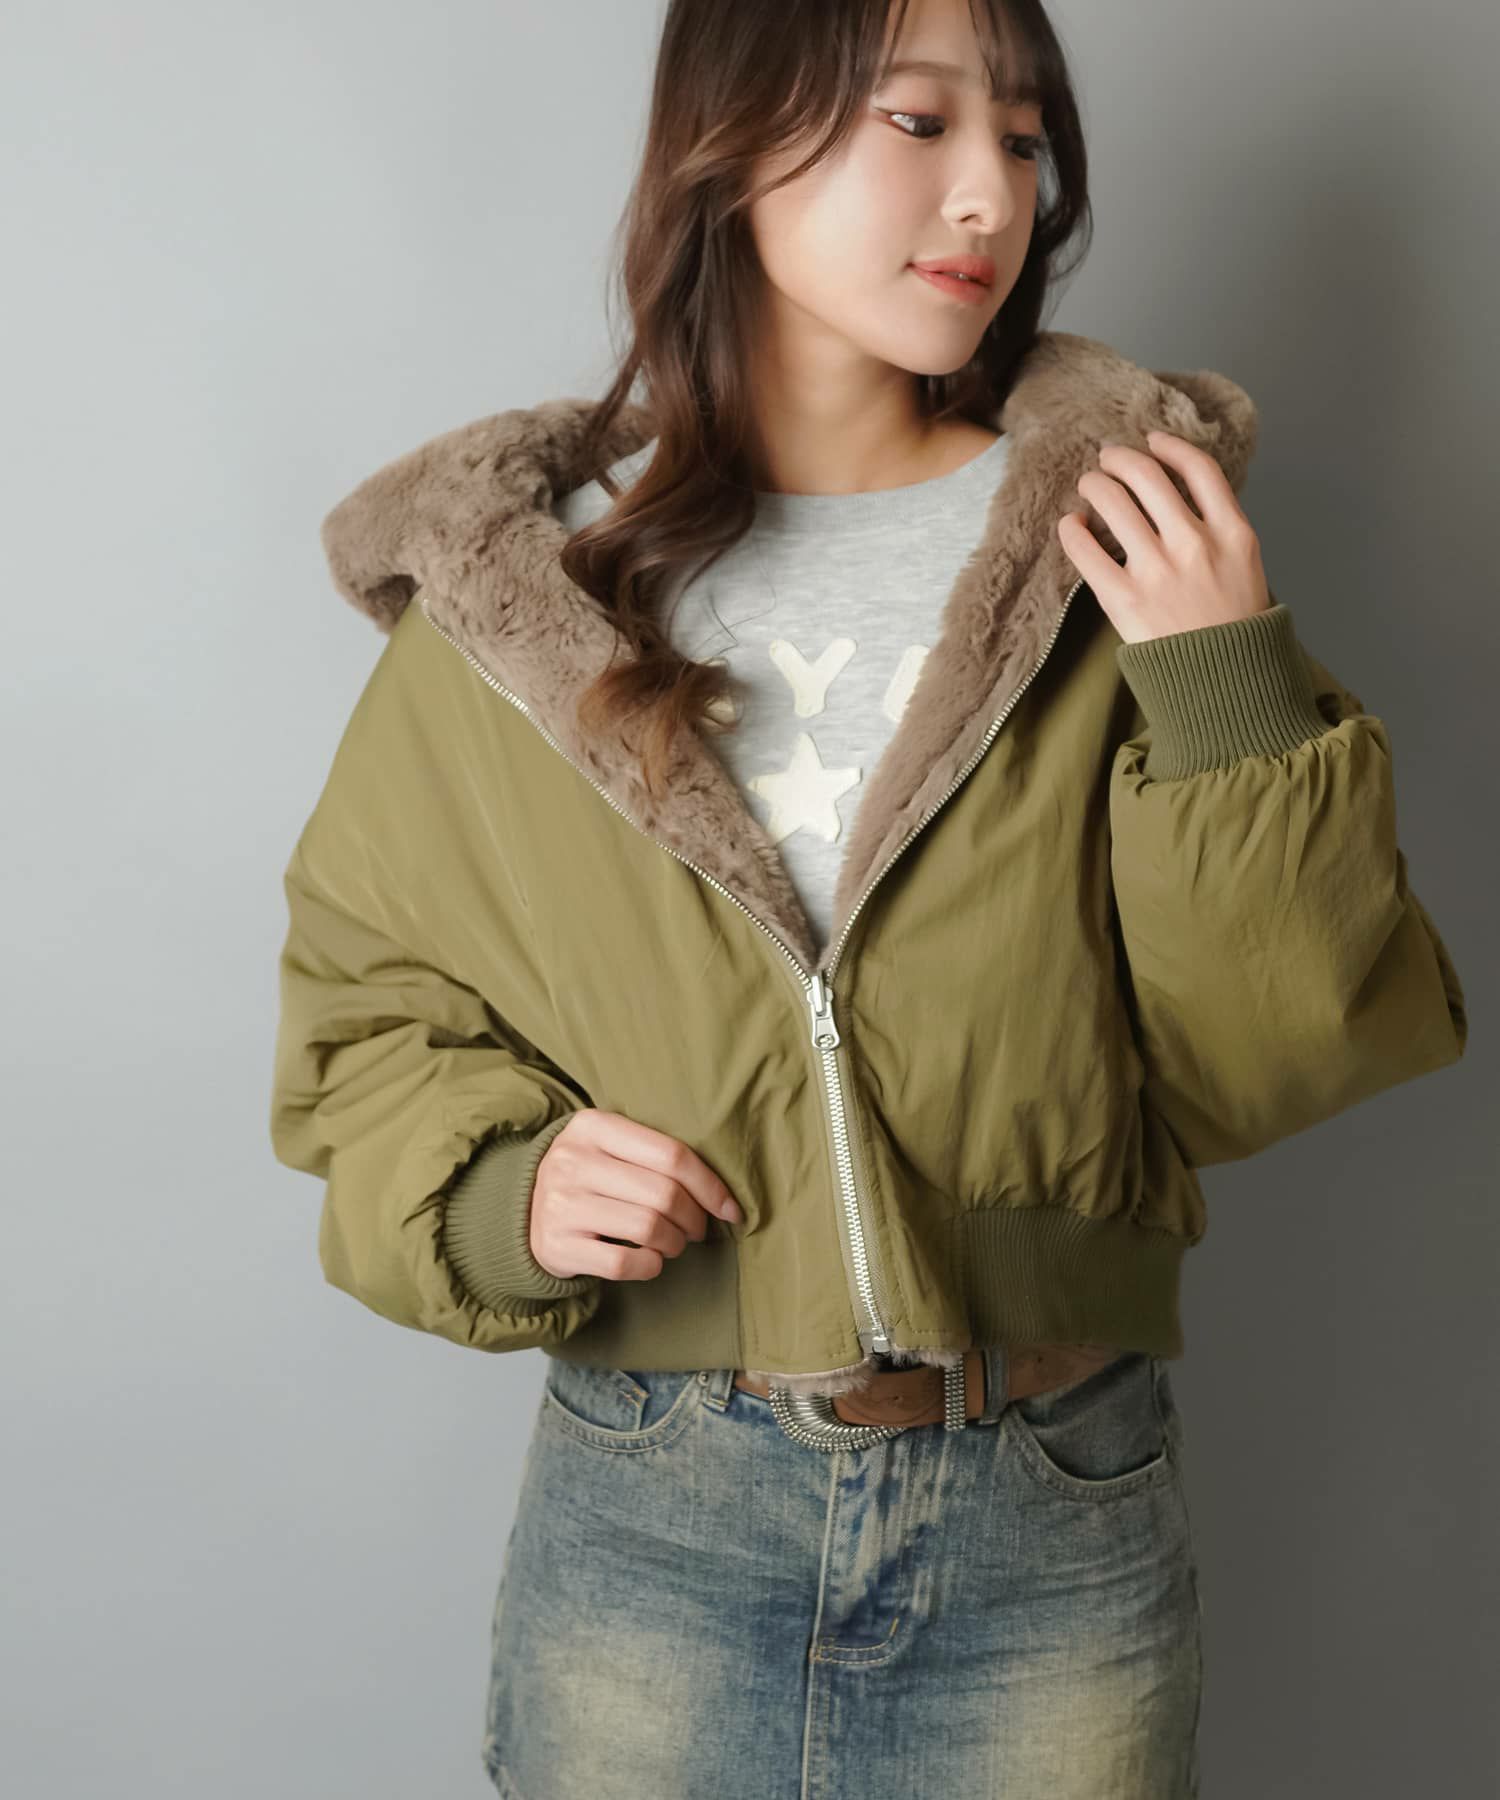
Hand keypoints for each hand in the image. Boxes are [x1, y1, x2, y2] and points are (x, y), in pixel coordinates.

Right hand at [529, 1110, 743, 1282]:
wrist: (520, 1210)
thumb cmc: (587, 1177)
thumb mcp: (609, 1146)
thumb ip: (656, 1155)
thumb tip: (723, 1196)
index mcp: (593, 1126)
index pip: (672, 1155)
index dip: (710, 1185)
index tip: (730, 1209)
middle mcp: (572, 1161)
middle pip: (664, 1194)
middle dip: (694, 1219)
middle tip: (696, 1228)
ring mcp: (561, 1204)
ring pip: (648, 1228)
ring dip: (674, 1243)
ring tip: (672, 1242)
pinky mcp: (558, 1246)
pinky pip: (625, 1263)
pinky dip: (650, 1265)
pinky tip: (649, 1259)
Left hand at [1056, 428, 1271, 644]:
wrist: (1227, 683)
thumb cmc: (1235, 626)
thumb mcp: (1247, 568)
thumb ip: (1219, 531)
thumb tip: (1182, 498)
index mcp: (1233, 533)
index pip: (1199, 470)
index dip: (1170, 447)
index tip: (1152, 440)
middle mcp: (1195, 544)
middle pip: (1148, 476)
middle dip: (1120, 459)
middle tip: (1106, 458)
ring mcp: (1158, 570)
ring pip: (1114, 502)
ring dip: (1094, 485)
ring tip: (1087, 485)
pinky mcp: (1124, 599)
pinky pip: (1086, 551)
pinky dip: (1072, 530)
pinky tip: (1070, 524)